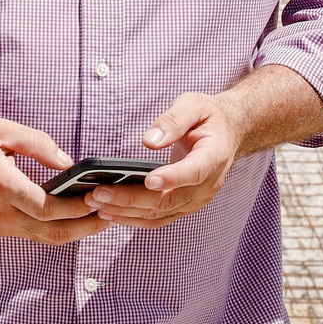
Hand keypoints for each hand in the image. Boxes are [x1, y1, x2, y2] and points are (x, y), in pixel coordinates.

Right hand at [0, 119, 107, 244]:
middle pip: (53, 232)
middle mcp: (0, 214)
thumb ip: (36, 143)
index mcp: (2, 187)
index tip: (100, 196)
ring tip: (101, 219)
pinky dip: (57, 229)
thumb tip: (69, 164)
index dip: (77, 207)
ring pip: (45, 238)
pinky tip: (74, 219)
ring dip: (76, 232)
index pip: (47, 208)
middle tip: (114, 215)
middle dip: (87, 227)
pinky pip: (33, 235)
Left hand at [86, 93, 244, 227]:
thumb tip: (149, 141)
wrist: (227, 133)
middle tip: (97, 194)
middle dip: (131, 200)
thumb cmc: (208, 116)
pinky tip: (108, 213)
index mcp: (214, 156)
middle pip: (169, 200)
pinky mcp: (184, 205)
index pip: (194, 172)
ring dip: (126, 213)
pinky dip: (133, 218)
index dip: (172, 178)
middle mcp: (207, 184)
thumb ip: (173, 120)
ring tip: (95, 205)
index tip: (147, 180)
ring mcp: (196, 199)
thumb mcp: (193, 105)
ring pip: (160, 214)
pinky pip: (158, 218)